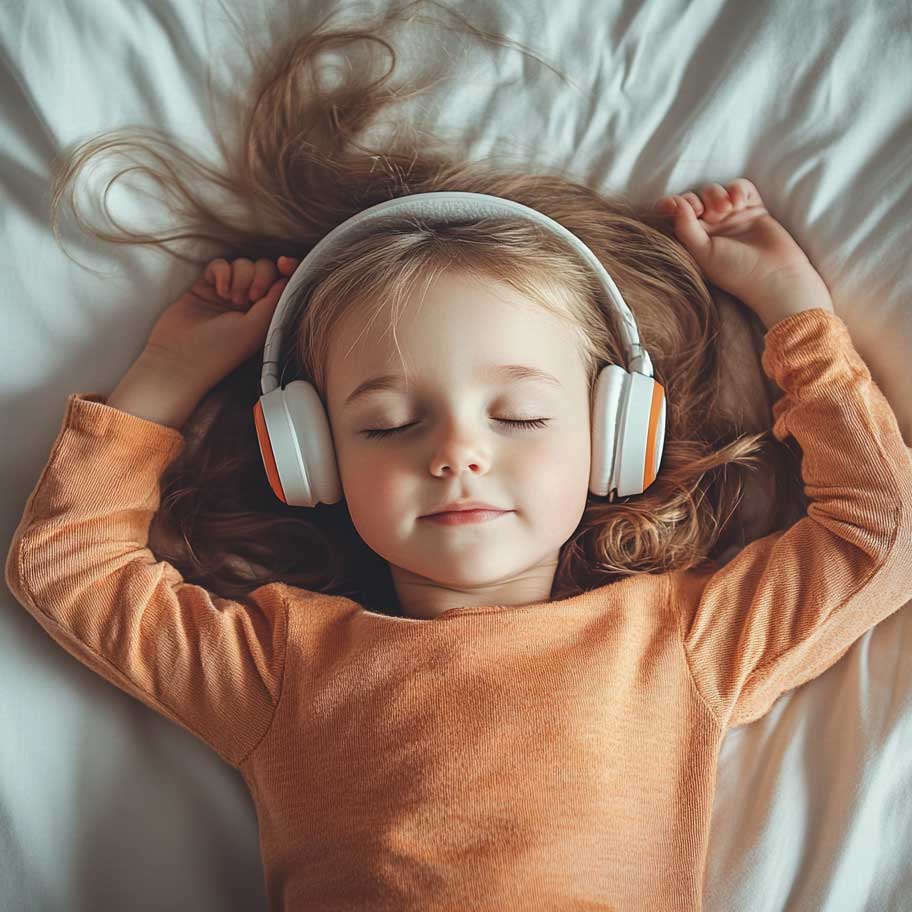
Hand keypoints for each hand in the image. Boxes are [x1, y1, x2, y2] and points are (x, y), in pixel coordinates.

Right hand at [141, 255, 301, 393]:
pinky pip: (220, 264)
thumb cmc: (223, 349)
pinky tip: (218, 289)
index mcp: (267, 313)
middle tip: (248, 299)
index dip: (287, 267)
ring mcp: (229, 292)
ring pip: (242, 264)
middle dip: (259, 276)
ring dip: (239, 277)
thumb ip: (276, 298)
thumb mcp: (259, 326)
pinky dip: (222, 272)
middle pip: (264, 268)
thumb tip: (288, 274)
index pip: (283, 281)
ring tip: (229, 299)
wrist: (182, 355)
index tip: (284, 264)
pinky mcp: (206, 285)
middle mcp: (250, 303)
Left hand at [654, 179, 832, 325]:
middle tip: (706, 213)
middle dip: (697, 200)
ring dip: (717, 195)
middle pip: (696, 199)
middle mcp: (711, 228)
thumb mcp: (703, 252)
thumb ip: (685, 228)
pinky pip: (740, 187)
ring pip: (716, 191)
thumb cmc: (736, 271)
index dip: (672, 205)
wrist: (774, 275)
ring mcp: (732, 217)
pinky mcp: (753, 208)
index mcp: (695, 240)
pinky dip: (737, 189)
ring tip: (727, 210)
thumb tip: (675, 202)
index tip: (672, 205)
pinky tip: (739, 202)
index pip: (677, 216)